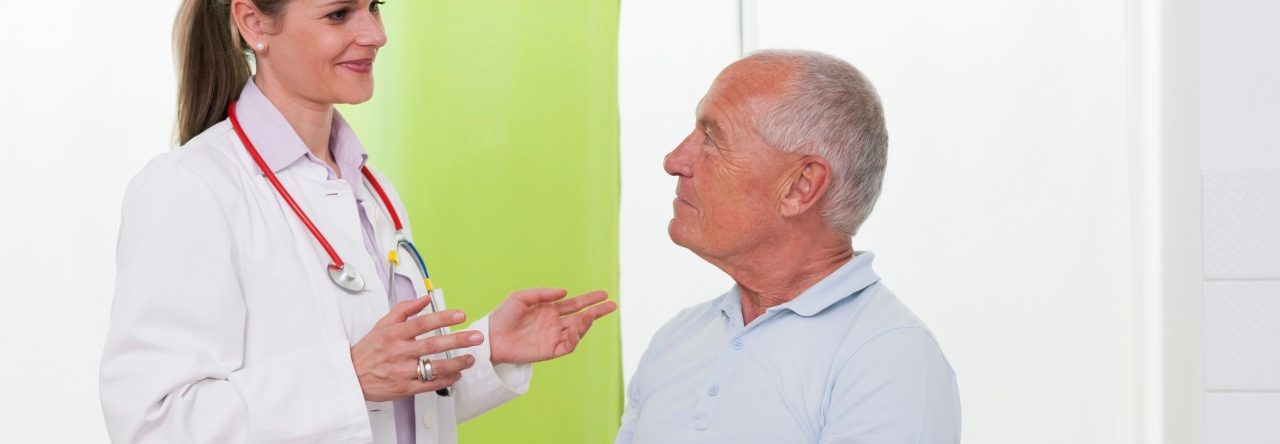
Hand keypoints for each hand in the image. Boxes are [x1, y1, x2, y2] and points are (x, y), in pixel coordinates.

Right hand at [351, 296, 484, 401]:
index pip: (422, 323)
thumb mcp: (383, 324)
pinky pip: (429, 384)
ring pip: (434, 366)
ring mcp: (401, 371)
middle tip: (476, 337)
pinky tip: (457, 374)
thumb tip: (424, 298)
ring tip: (470, 358)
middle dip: (458, 340)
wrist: (351, 376)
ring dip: (456, 363)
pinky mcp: (403, 388)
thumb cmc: (369, 350)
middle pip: (433, 344)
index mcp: (394, 334)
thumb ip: (405, 309)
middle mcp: (398, 352)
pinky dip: (446, 380)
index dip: (443, 317)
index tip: (460, 315)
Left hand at [488, 288, 617, 364]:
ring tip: (590, 315)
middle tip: (611, 305)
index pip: (575, 304)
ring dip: (586, 324)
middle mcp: (555, 324)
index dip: (589, 299)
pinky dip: (575, 339)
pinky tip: (576, 330)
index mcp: (550, 310)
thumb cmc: (503, 315)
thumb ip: (543, 293)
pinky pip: (567, 346)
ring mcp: (553, 338)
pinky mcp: (549, 351)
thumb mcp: (521, 297)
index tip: (603, 294)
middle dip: (597, 311)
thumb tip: (565, 292)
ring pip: (577, 331)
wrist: (491, 337)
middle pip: (581, 317)